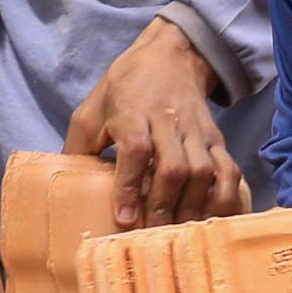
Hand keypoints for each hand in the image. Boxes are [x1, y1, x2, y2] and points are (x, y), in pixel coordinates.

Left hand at [67, 19, 245, 229]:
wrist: (171, 56)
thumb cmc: (124, 88)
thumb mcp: (92, 109)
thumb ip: (78, 146)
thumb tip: (62, 189)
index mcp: (133, 112)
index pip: (135, 149)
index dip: (129, 184)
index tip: (124, 217)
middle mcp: (168, 122)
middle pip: (174, 168)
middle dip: (163, 206)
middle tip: (151, 235)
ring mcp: (196, 131)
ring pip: (203, 172)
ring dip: (191, 207)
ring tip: (177, 233)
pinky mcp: (217, 138)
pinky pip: (229, 170)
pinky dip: (226, 197)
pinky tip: (212, 219)